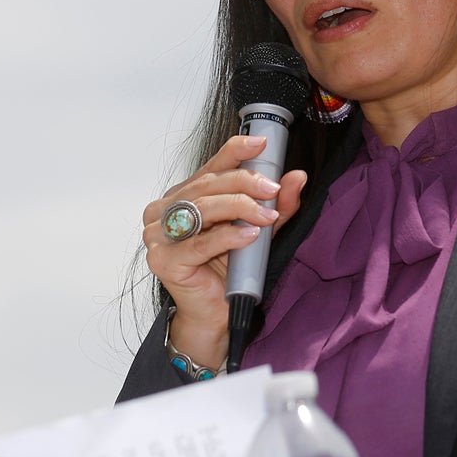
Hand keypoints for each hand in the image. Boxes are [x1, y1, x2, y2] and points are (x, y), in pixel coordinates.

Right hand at [142, 134, 306, 367]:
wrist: (213, 314)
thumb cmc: (227, 269)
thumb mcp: (257, 229)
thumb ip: (276, 205)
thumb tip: (298, 177)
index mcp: (182, 195)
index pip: (209, 166)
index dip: (234, 150)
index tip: (262, 142)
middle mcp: (164, 210)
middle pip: (207, 185)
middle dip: (244, 183)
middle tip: (273, 190)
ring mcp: (158, 235)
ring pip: (202, 209)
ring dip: (239, 208)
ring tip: (266, 215)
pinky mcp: (163, 261)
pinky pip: (199, 243)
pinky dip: (227, 236)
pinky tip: (249, 235)